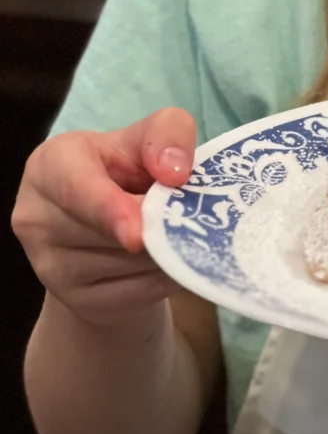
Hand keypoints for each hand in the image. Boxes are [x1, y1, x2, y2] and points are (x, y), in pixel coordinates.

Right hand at [11, 108, 195, 326]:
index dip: (108, 211)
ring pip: (125, 266)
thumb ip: (167, 133)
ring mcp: (48, 266)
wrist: (109, 225)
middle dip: (156, 225)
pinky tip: (167, 258)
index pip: (75, 189)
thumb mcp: (147, 136)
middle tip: (185, 213)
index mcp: (50, 165)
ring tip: (174, 231)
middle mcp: (36, 217)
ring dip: (164, 251)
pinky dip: (163, 277)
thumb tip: (175, 171)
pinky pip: (135, 293)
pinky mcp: (74, 300)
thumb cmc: (127, 167)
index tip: (136, 234)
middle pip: (108, 234)